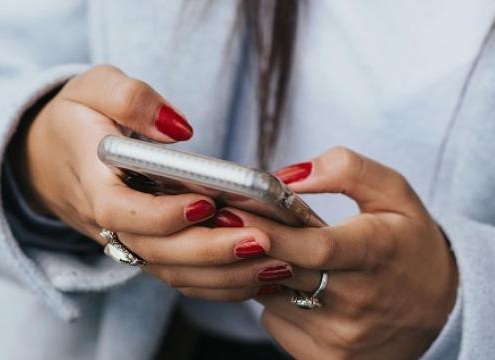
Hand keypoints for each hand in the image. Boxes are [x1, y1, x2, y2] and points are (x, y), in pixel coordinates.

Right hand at [12, 65, 284, 296]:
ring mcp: (127, 242)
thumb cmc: (75, 118)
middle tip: (263, 241)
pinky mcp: (145, 249)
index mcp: (91, 183)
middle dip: (211, 251)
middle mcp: (108, 223)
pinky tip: (260, 275)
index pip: (122, 211)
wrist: (44, 156)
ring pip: (172, 273)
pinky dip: (219, 283)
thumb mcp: (92, 87)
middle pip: (156, 252)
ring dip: (224, 275)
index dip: (162, 215)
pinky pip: (179, 277)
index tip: (205, 203)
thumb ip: (131, 99)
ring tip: (276, 264)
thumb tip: (179, 129)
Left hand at [219, 147, 457, 358]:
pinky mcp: (325, 358)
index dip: (268, 230)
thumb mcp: (394, 193)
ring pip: (270, 295)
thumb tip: (289, 176)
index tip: (230, 209)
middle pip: (282, 271)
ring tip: (270, 248)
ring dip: (258, 268)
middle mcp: (358, 301)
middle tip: (221, 220)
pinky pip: (274, 321)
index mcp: (377, 252)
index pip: (315, 247)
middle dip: (244, 244)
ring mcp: (340, 336)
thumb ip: (346, 170)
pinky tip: (291, 284)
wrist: (438, 312)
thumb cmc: (407, 244)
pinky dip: (272, 298)